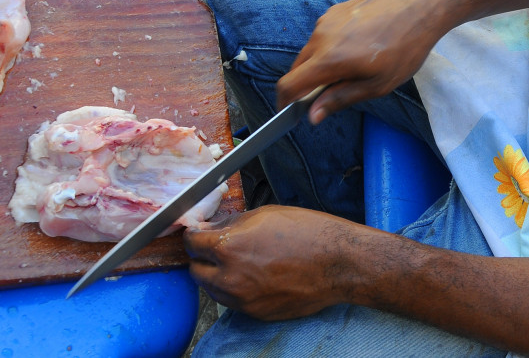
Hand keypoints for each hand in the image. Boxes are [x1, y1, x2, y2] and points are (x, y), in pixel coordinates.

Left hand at [184, 206, 360, 320]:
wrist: (338, 263)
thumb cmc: (307, 232)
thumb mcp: (264, 214)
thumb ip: (230, 224)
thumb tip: (210, 229)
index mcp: (229, 247)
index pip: (191, 243)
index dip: (195, 235)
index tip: (200, 234)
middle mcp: (229, 277)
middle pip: (195, 270)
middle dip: (202, 258)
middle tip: (217, 248)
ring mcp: (242, 299)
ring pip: (211, 290)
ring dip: (216, 276)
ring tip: (238, 262)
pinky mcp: (255, 313)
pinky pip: (232, 302)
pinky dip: (235, 290)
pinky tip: (254, 276)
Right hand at [278, 0, 450, 123]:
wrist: (418, 8)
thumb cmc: (403, 50)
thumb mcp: (376, 85)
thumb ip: (340, 98)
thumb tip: (312, 115)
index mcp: (329, 59)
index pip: (289, 84)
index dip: (284, 101)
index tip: (290, 111)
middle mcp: (321, 37)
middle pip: (298, 68)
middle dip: (306, 84)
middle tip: (330, 93)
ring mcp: (326, 20)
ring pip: (310, 50)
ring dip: (320, 64)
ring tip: (351, 67)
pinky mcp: (335, 10)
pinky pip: (322, 35)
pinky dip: (329, 46)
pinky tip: (355, 48)